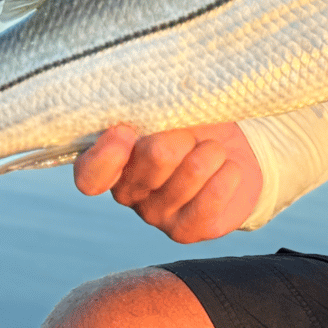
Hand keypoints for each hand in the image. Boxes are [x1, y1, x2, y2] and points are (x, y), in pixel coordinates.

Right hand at [73, 122, 262, 242]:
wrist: (237, 153)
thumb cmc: (197, 123)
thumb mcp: (177, 107)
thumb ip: (160, 106)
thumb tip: (159, 96)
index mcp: (114, 159)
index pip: (89, 174)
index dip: (106, 155)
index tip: (128, 130)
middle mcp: (128, 192)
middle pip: (156, 156)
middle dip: (186, 133)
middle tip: (193, 134)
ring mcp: (155, 215)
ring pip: (193, 170)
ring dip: (213, 151)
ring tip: (214, 150)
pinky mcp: (186, 231)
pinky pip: (213, 196)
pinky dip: (229, 172)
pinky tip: (228, 168)